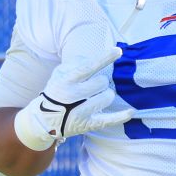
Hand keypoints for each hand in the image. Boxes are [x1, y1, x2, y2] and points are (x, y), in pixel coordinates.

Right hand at [14, 47, 133, 150]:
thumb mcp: (60, 73)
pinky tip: (131, 111)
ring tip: (95, 97)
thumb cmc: (57, 91)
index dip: (104, 58)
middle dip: (101, 82)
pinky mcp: (88, 124)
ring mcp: (80, 112)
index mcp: (66, 81)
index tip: (117, 51)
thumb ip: (77, 63)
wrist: (44, 119)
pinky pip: (109, 120)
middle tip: (92, 86)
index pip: (88, 67)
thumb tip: (98, 58)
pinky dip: (122, 116)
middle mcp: (72, 96)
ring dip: (106, 94)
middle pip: (102, 82)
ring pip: (107, 97)